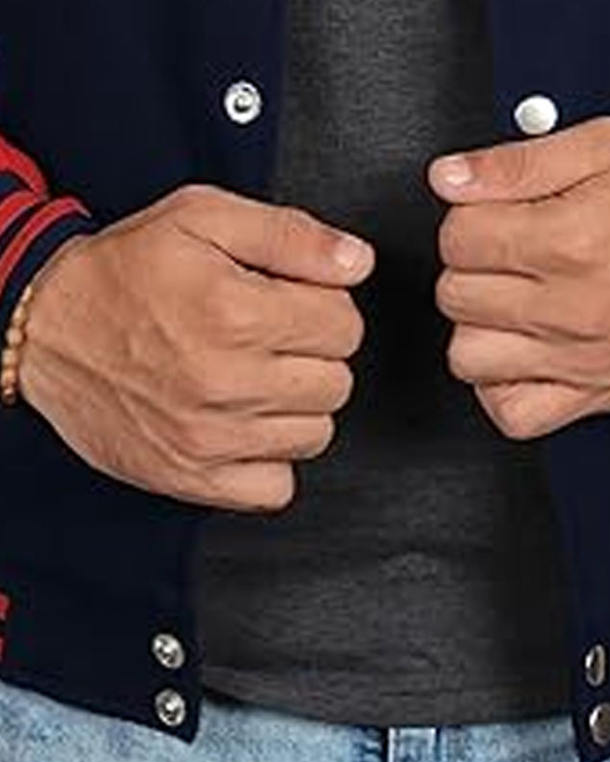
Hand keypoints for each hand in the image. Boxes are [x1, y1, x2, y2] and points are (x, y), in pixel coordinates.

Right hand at [18, 184, 374, 510]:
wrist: (47, 330)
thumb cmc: (126, 273)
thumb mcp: (202, 219)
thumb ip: (291, 236)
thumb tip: (356, 262)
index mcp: (233, 312)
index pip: (345, 327)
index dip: (326, 310)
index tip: (295, 306)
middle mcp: (224, 381)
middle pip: (337, 383)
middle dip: (314, 357)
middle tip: (271, 341)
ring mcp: (210, 437)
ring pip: (316, 435)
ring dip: (297, 408)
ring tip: (255, 381)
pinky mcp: (195, 478)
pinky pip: (278, 487)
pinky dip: (271, 461)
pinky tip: (245, 426)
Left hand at [427, 116, 609, 438]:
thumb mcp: (604, 147)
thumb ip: (518, 162)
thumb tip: (449, 177)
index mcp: (571, 239)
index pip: (458, 237)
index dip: (465, 218)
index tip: (488, 216)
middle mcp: (573, 308)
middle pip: (456, 295)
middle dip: (468, 267)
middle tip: (503, 255)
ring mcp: (581, 360)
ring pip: (468, 357)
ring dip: (477, 327)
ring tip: (507, 304)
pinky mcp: (592, 395)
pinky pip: (512, 415)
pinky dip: (500, 387)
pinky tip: (517, 354)